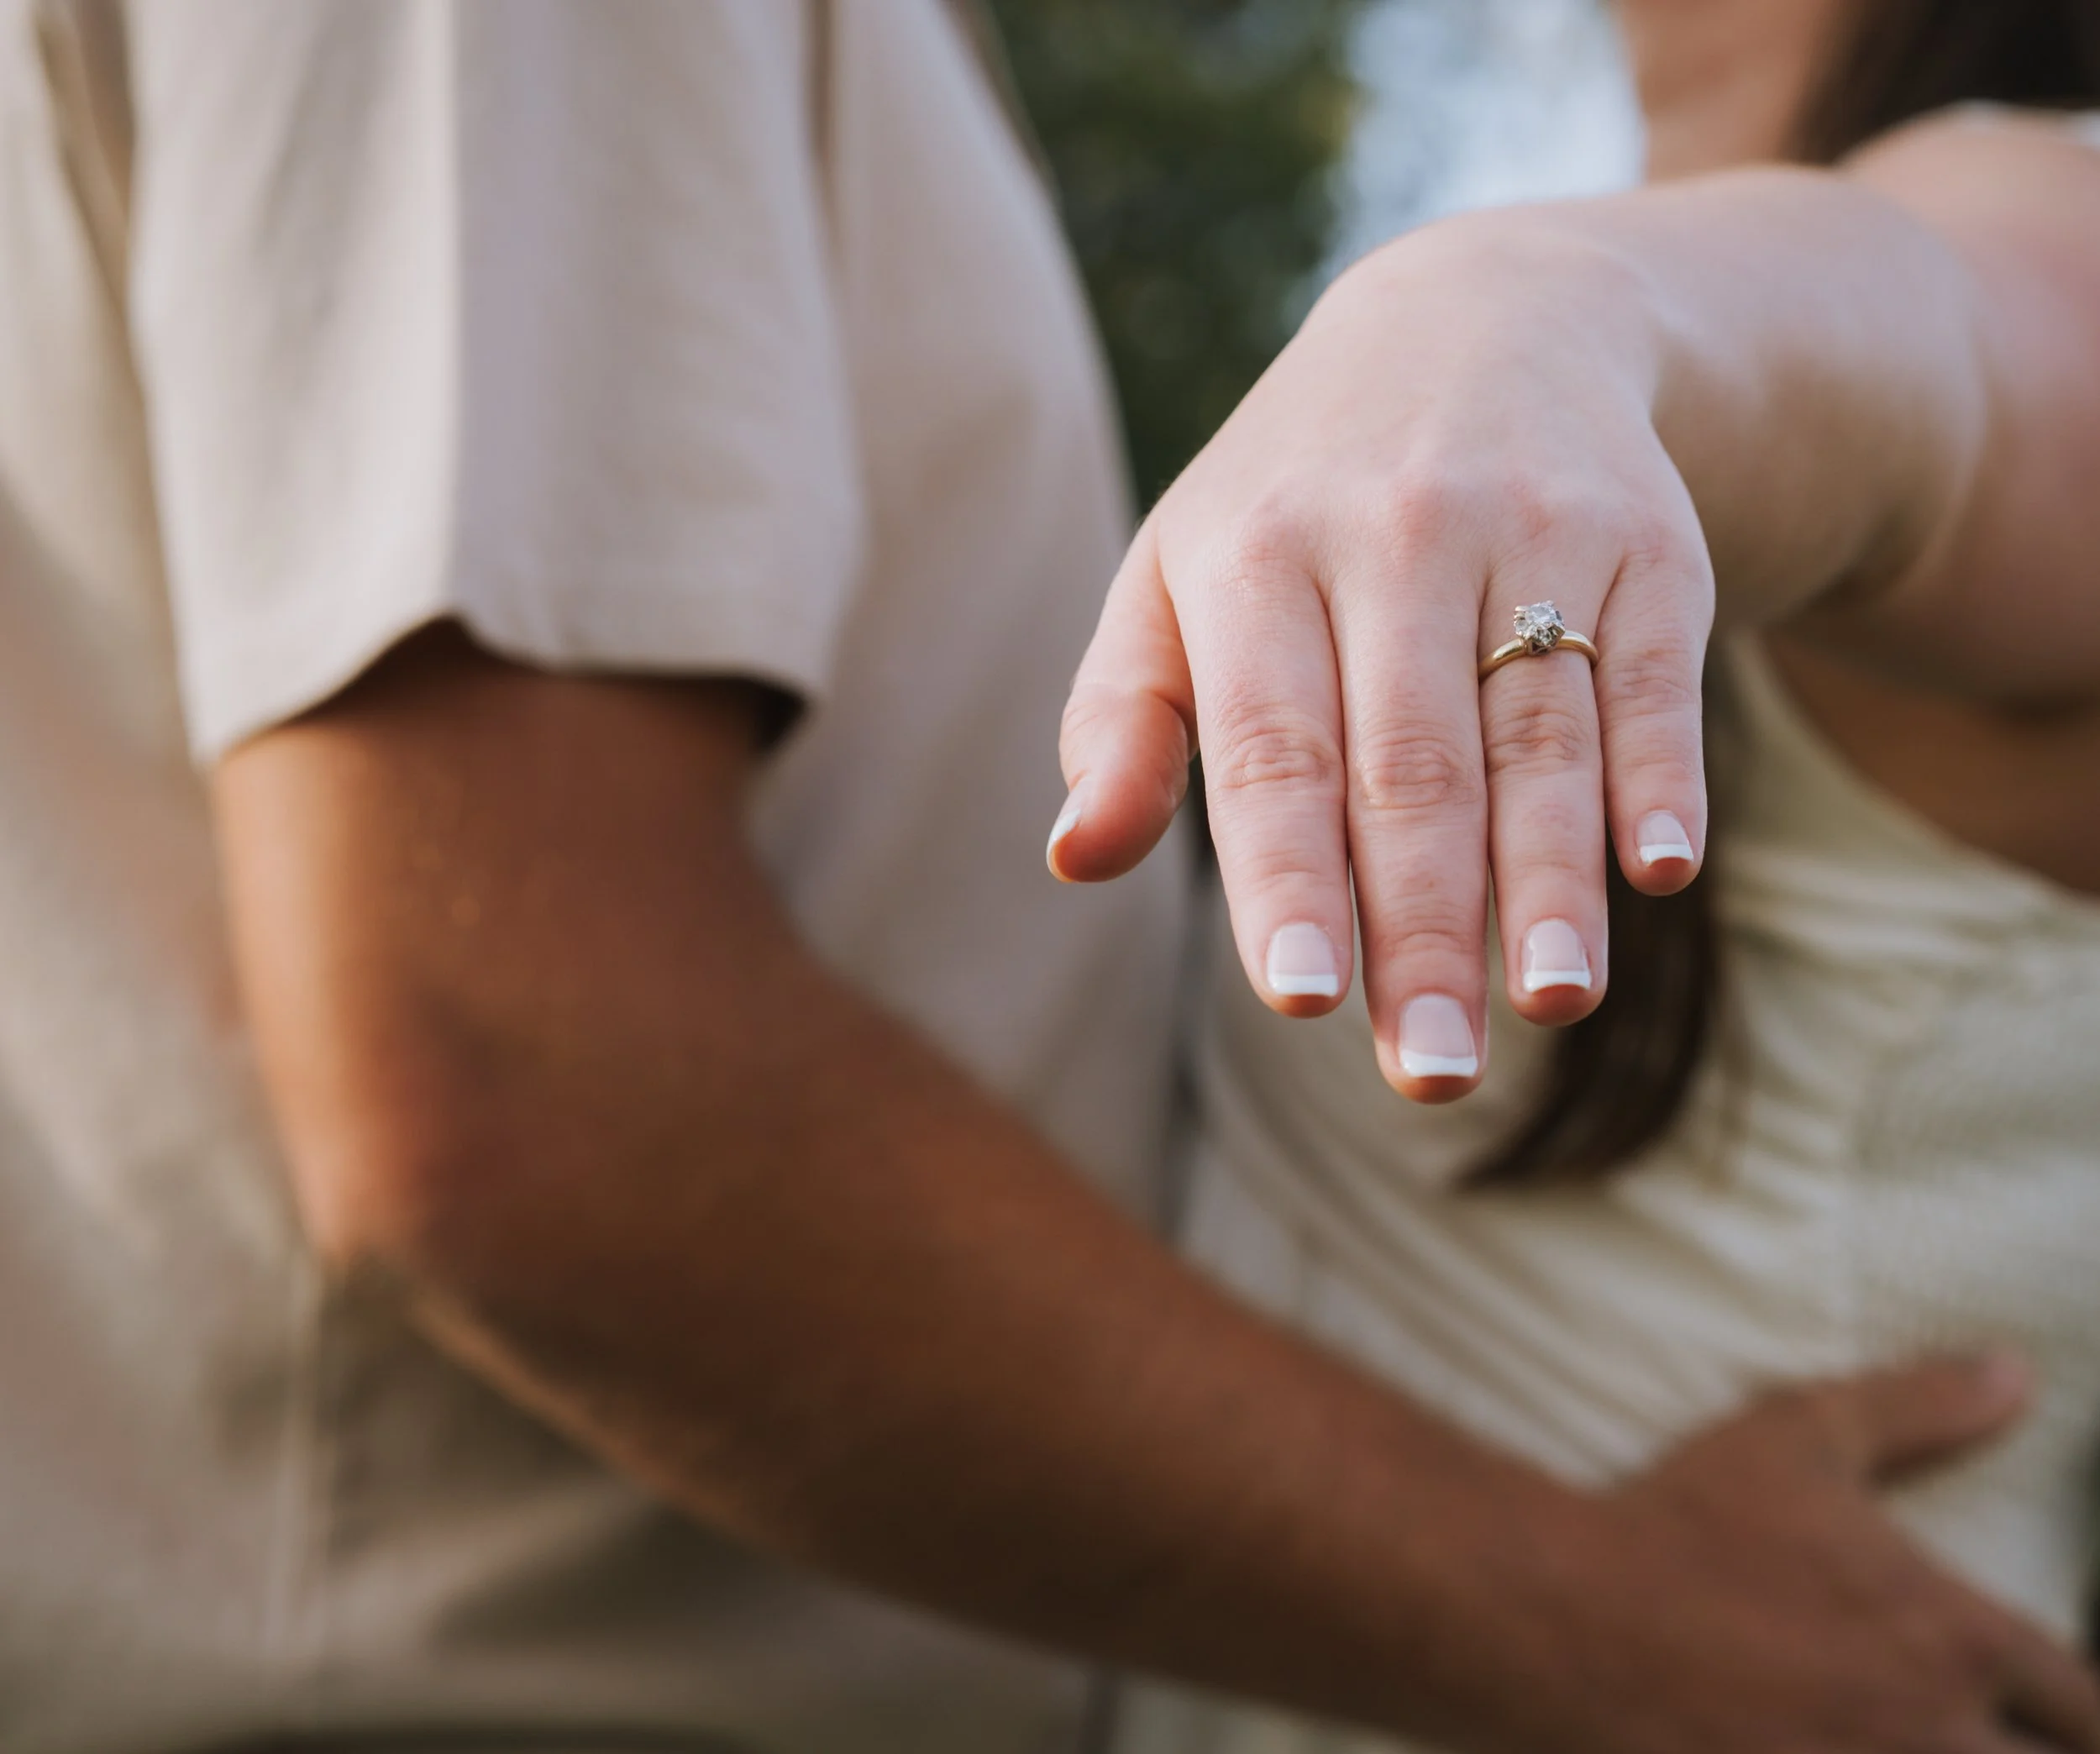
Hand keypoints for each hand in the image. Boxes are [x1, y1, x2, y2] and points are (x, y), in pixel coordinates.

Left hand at [1051, 221, 1712, 1100]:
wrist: (1479, 321)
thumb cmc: (1291, 501)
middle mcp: (1391, 537)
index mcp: (1254, 560)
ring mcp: (1530, 531)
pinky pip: (1655, 671)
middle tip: (1430, 1073)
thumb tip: (1073, 859)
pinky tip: (1657, 870)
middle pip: (1411, 769)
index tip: (1304, 999)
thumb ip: (1121, 721)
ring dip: (1548, 878)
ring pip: (1539, 732)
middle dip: (1422, 929)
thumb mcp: (1175, 580)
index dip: (1289, 877)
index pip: (1273, 749)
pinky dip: (1660, 770)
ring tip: (1548, 1000)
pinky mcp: (1646, 538)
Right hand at [1481, 1355, 2099, 1753]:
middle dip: (2039, 1750)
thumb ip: (1918, 1407)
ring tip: (1918, 1740)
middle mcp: (1934, 1733)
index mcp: (1955, 1639)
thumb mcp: (1801, 1437)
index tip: (2062, 1704)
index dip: (2081, 1706)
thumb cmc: (1685, 1522)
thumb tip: (2014, 1372)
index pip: (2085, 1702)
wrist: (1565, 1616)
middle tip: (2003, 1732)